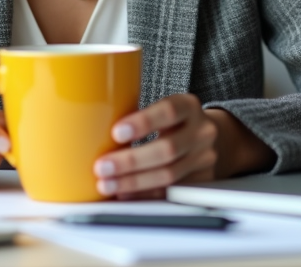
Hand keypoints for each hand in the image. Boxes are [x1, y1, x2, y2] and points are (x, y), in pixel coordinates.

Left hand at [91, 93, 216, 199]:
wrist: (207, 136)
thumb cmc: (173, 121)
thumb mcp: (162, 109)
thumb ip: (138, 116)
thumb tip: (94, 129)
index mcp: (188, 106)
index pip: (169, 110)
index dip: (143, 122)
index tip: (117, 132)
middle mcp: (201, 131)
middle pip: (167, 149)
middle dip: (131, 161)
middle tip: (103, 167)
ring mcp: (204, 158)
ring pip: (169, 174)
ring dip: (133, 182)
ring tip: (108, 184)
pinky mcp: (202, 180)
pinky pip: (171, 192)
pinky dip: (145, 194)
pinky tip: (126, 194)